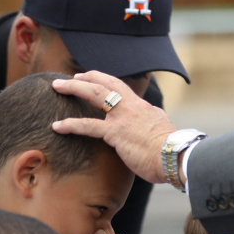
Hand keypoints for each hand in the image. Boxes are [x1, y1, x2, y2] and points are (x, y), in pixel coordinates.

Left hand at [52, 72, 178, 183]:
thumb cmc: (172, 149)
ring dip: (74, 88)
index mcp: (142, 106)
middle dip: (85, 77)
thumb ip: (155, 119)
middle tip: (68, 78)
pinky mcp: (115, 133)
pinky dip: (70, 124)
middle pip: (105, 83)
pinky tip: (56, 126)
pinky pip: (88, 126)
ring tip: (56, 87)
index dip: (103, 80)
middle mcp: (131, 106)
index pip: (119, 87)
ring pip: (95, 94)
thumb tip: (155, 117)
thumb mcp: (163, 128)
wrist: (176, 156)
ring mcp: (122, 118)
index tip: (90, 78)